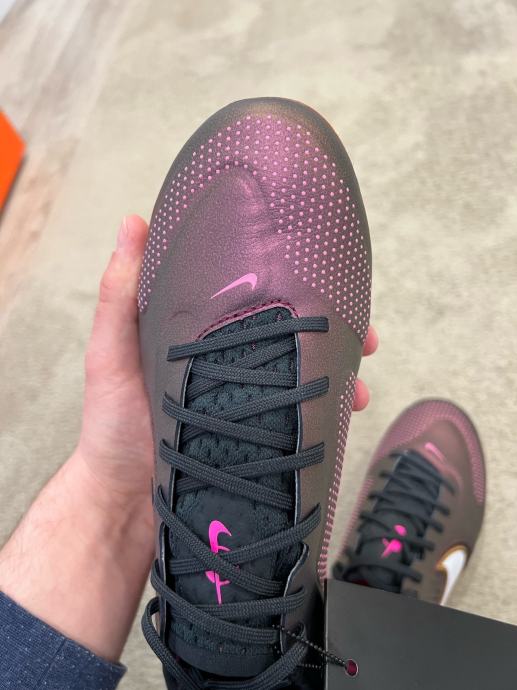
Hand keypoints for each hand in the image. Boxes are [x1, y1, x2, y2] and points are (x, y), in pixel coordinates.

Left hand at [77, 215, 376, 502]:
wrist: (122, 504)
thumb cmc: (111, 425)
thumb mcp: (111, 354)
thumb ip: (120, 295)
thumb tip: (132, 222)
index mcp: (202, 335)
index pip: (254, 300)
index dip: (291, 286)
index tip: (325, 276)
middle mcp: (230, 363)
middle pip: (289, 338)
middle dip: (331, 332)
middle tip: (366, 337)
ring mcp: (247, 401)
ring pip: (302, 377)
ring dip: (338, 375)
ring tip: (360, 387)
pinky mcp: (257, 438)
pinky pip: (298, 420)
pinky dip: (325, 415)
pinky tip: (344, 416)